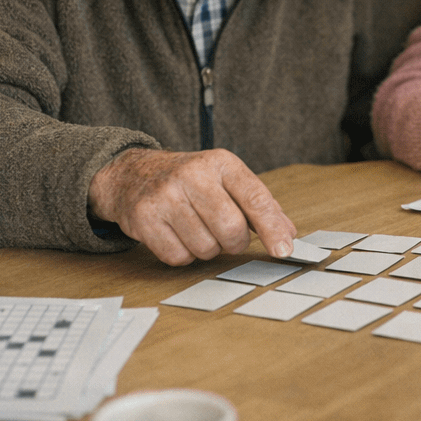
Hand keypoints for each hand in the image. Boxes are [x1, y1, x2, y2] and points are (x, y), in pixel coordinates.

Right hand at [87, 147, 295, 265]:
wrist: (133, 175)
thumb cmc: (189, 181)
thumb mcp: (225, 179)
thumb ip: (258, 205)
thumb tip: (288, 234)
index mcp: (220, 162)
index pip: (255, 198)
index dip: (272, 227)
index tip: (284, 249)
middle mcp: (192, 175)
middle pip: (231, 230)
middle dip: (234, 243)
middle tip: (226, 235)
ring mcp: (165, 196)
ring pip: (206, 248)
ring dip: (207, 249)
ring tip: (195, 229)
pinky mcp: (144, 218)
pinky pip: (179, 257)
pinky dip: (183, 254)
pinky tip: (176, 235)